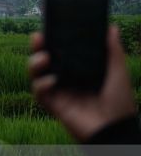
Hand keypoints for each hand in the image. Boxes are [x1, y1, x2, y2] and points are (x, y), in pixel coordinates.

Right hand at [28, 25, 136, 141]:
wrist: (116, 129)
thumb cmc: (120, 102)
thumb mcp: (118, 72)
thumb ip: (113, 50)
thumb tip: (112, 27)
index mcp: (79, 69)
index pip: (60, 50)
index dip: (52, 39)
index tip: (49, 26)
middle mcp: (65, 78)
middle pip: (43, 59)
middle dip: (37, 47)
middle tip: (38, 37)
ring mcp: (58, 91)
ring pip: (36, 74)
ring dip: (34, 63)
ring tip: (44, 57)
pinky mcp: (53, 105)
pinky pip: (39, 92)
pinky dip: (41, 84)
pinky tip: (52, 81)